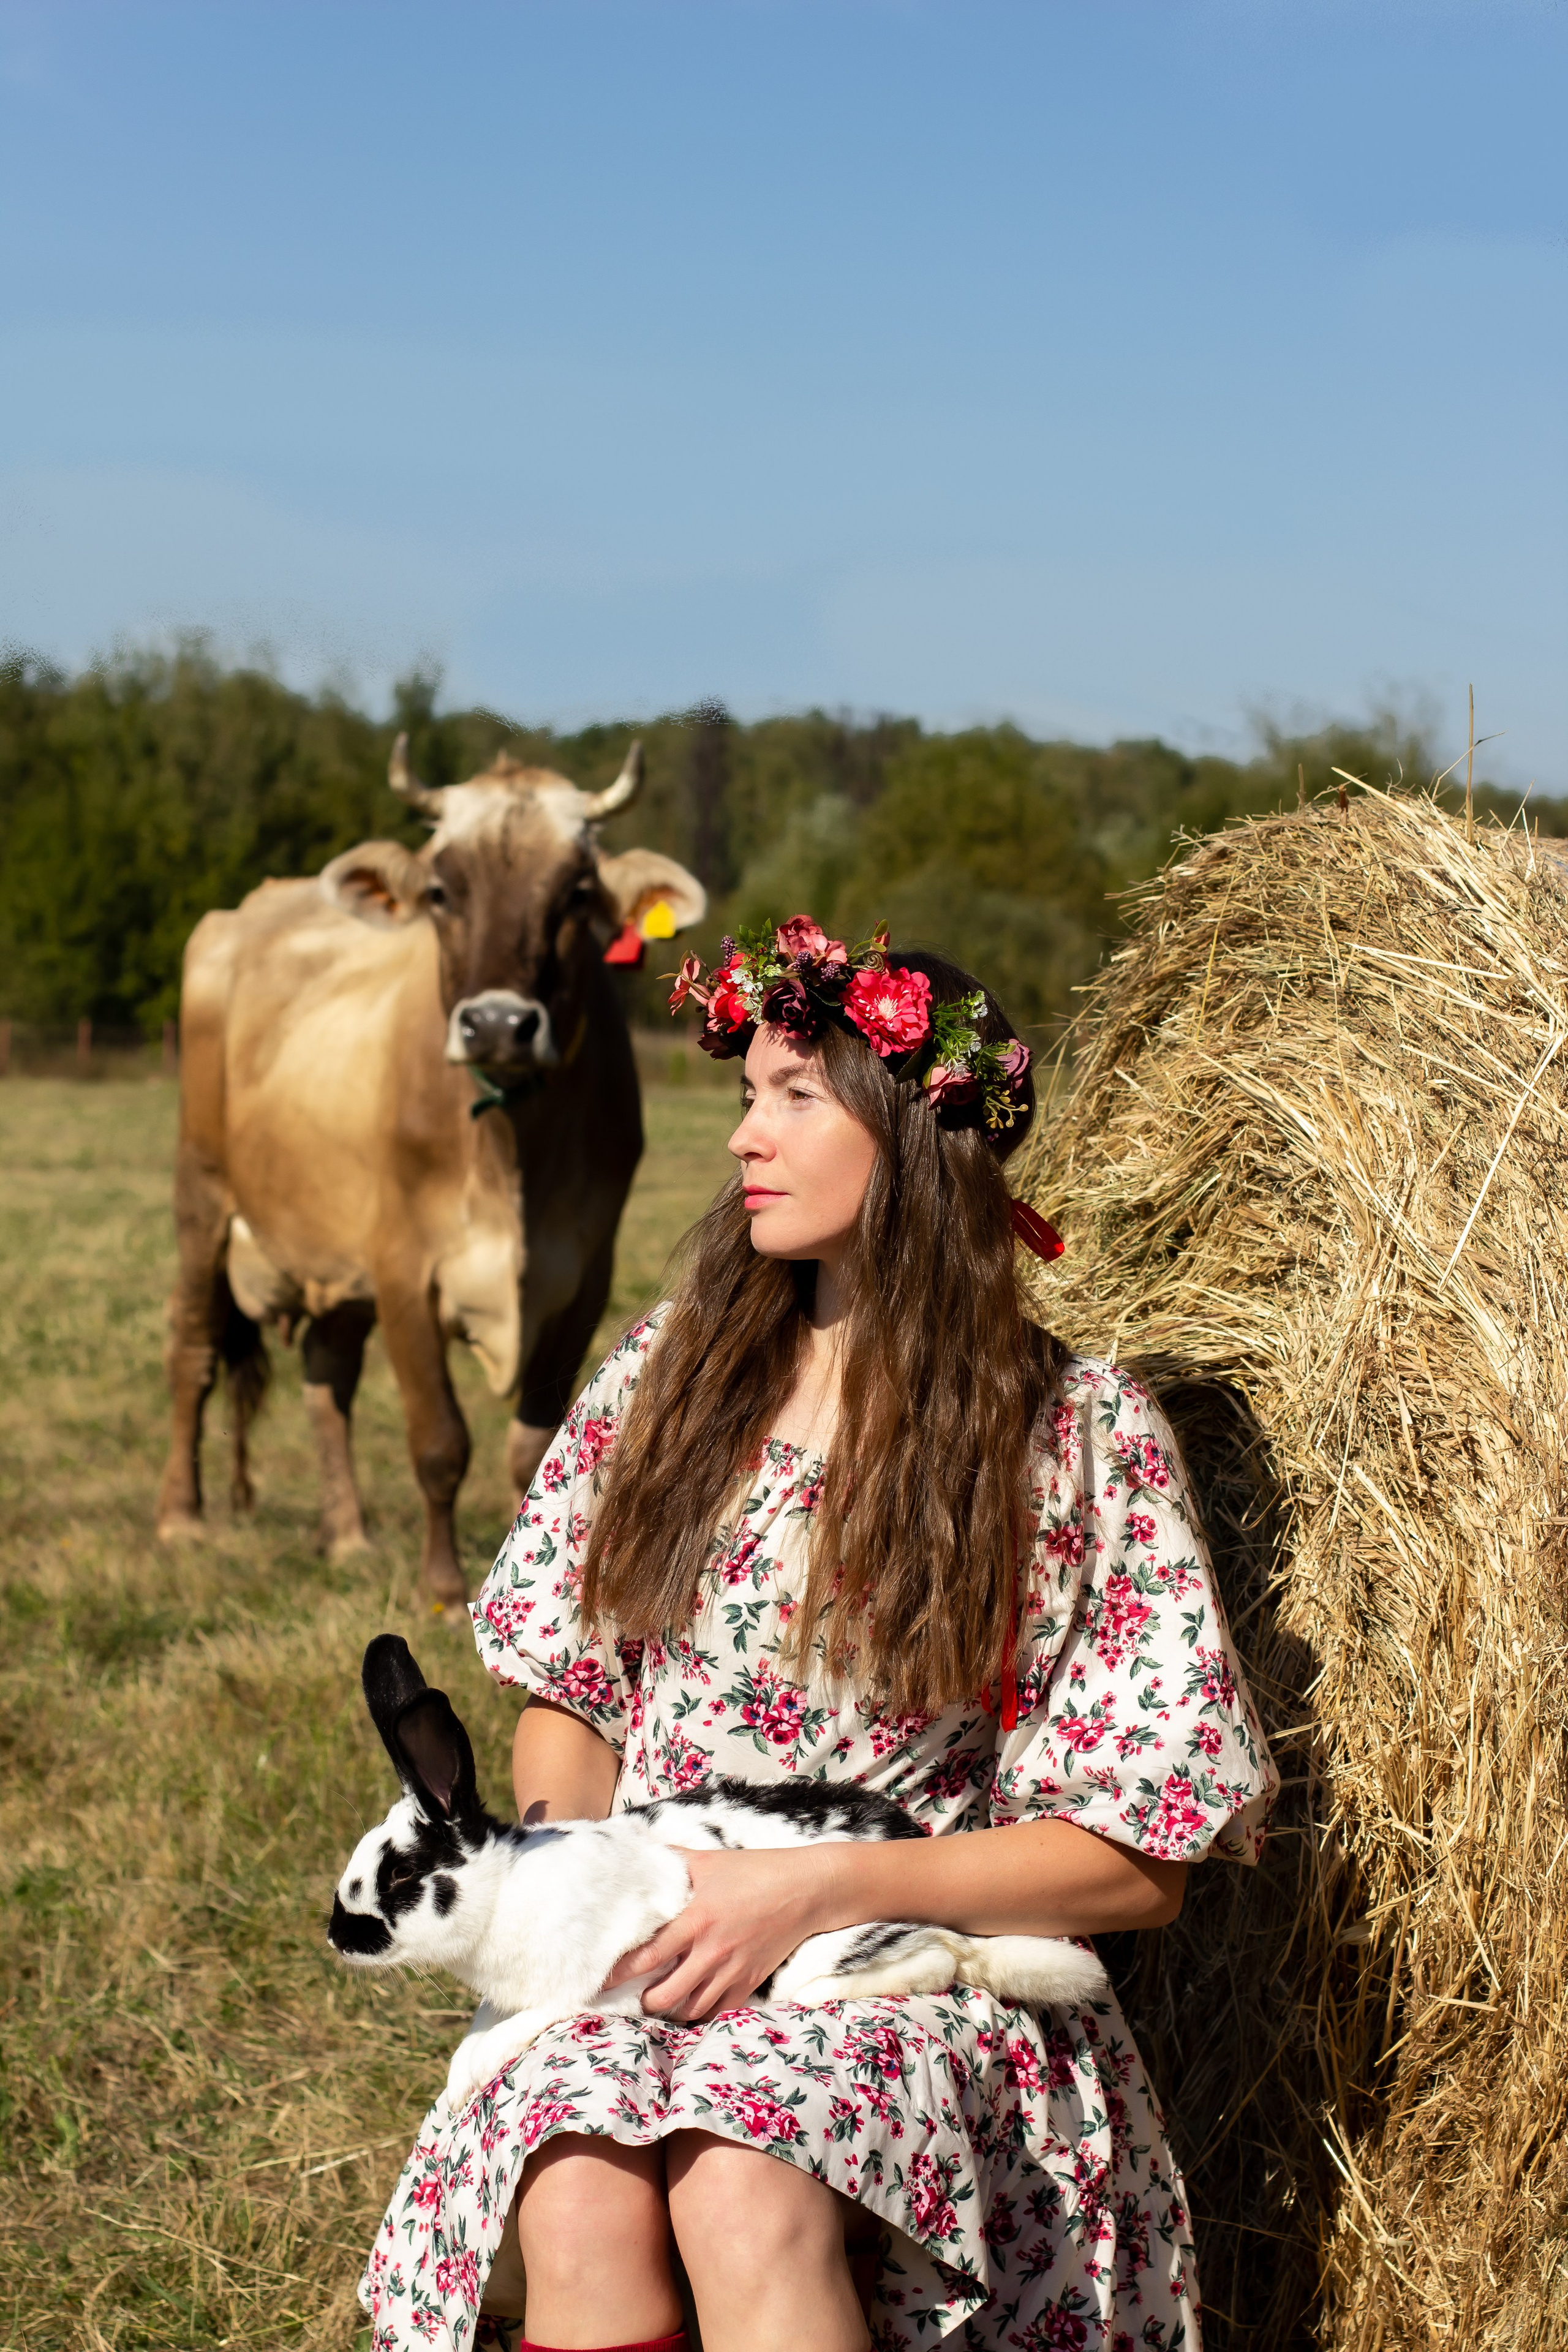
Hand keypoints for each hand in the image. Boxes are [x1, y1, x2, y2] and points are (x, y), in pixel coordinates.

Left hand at [606, 1845, 835, 2021]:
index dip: (619, 1973)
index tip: (600, 1980)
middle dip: (644, 2002)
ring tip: (659, 2004)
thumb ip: (673, 1861)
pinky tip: (692, 2006)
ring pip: (691, 2009)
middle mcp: (711, 1950)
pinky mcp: (750, 1982)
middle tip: (633, 1996)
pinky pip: (720, 2011)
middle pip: (665, 1995)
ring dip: (671, 2011)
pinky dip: (702, 2013)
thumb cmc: (755, 1870)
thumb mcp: (710, 1861)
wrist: (806, 1889)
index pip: (648, 1955)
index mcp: (696, 1918)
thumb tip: (640, 1854)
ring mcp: (732, 1970)